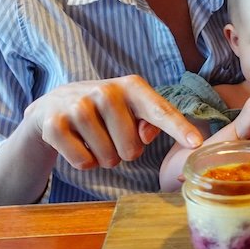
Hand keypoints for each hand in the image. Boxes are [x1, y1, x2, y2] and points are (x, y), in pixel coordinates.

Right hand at [24, 75, 202, 169]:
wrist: (53, 105)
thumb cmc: (105, 111)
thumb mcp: (131, 109)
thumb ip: (151, 121)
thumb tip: (145, 135)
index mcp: (132, 86)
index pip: (160, 110)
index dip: (179, 128)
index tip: (196, 143)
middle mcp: (105, 91)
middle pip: (132, 148)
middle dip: (124, 152)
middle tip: (111, 136)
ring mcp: (78, 106)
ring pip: (107, 157)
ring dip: (104, 158)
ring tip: (94, 139)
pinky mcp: (55, 123)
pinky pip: (83, 162)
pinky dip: (84, 162)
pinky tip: (78, 144)